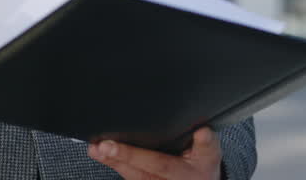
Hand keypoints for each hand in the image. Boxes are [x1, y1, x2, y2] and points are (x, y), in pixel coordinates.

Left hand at [88, 127, 221, 179]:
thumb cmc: (204, 163)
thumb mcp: (211, 152)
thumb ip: (206, 142)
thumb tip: (202, 131)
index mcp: (181, 175)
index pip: (155, 163)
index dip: (132, 155)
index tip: (111, 145)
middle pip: (135, 172)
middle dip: (115, 158)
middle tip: (98, 146)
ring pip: (129, 175)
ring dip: (110, 162)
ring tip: (95, 148)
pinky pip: (128, 176)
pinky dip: (115, 164)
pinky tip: (101, 154)